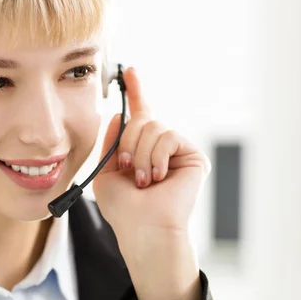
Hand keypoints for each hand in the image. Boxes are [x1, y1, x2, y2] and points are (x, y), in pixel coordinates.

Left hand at [92, 67, 210, 299]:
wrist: (142, 228)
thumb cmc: (124, 208)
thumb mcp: (108, 172)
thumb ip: (112, 144)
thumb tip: (120, 115)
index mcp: (142, 149)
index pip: (141, 114)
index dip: (137, 91)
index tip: (128, 71)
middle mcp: (162, 147)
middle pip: (142, 119)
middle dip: (128, 143)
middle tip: (128, 168)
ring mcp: (178, 151)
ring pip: (154, 127)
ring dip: (140, 154)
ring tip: (143, 180)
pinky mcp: (193, 157)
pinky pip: (168, 136)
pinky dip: (156, 156)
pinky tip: (158, 177)